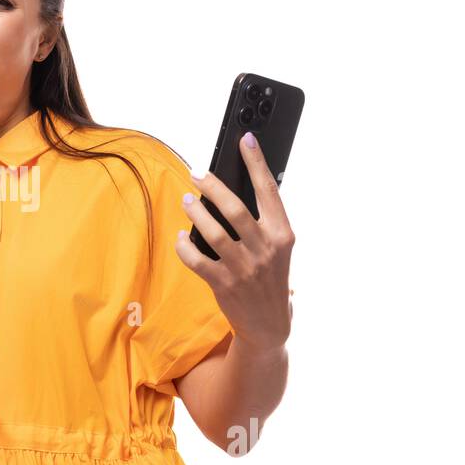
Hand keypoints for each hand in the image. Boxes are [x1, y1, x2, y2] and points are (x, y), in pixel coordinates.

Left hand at [174, 131, 294, 350]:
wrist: (269, 325)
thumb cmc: (269, 278)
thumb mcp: (277, 249)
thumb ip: (261, 223)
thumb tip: (232, 189)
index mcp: (283, 235)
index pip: (270, 191)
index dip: (257, 162)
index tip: (245, 139)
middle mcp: (266, 250)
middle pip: (235, 208)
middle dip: (212, 186)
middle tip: (196, 174)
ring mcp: (245, 268)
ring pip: (213, 231)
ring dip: (195, 212)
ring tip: (187, 200)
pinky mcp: (224, 284)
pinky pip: (196, 259)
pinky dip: (184, 246)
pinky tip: (181, 238)